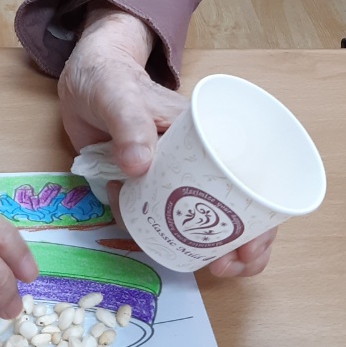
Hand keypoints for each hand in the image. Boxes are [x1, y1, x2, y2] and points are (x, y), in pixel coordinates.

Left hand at [62, 7, 278, 278]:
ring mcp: (177, 175)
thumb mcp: (118, 97)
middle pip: (239, 204)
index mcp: (210, 133)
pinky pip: (170, 218)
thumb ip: (129, 124)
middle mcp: (202, 157)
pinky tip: (165, 247)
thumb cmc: (109, 79)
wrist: (83, 83)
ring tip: (204, 267)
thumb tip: (140, 166)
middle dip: (243, 243)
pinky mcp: (152, 187)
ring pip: (209, 217)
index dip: (262, 217)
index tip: (249, 247)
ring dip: (213, 247)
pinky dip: (172, 238)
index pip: (253, 177)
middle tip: (224, 267)